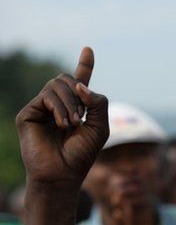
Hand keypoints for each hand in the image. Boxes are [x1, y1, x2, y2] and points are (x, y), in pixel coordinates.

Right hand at [16, 47, 108, 187]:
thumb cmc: (82, 154)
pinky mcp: (27, 114)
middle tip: (82, 116)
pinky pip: (46, 96)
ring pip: (57, 84)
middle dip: (79, 92)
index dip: (85, 65)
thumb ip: (98, 102)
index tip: (88, 49)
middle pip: (67, 78)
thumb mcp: (100, 127)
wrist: (62, 174)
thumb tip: (81, 85)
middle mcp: (57, 105)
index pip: (79, 82)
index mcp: (76, 107)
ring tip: (72, 123)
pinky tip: (63, 124)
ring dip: (71, 102)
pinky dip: (60, 108)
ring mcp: (40, 108)